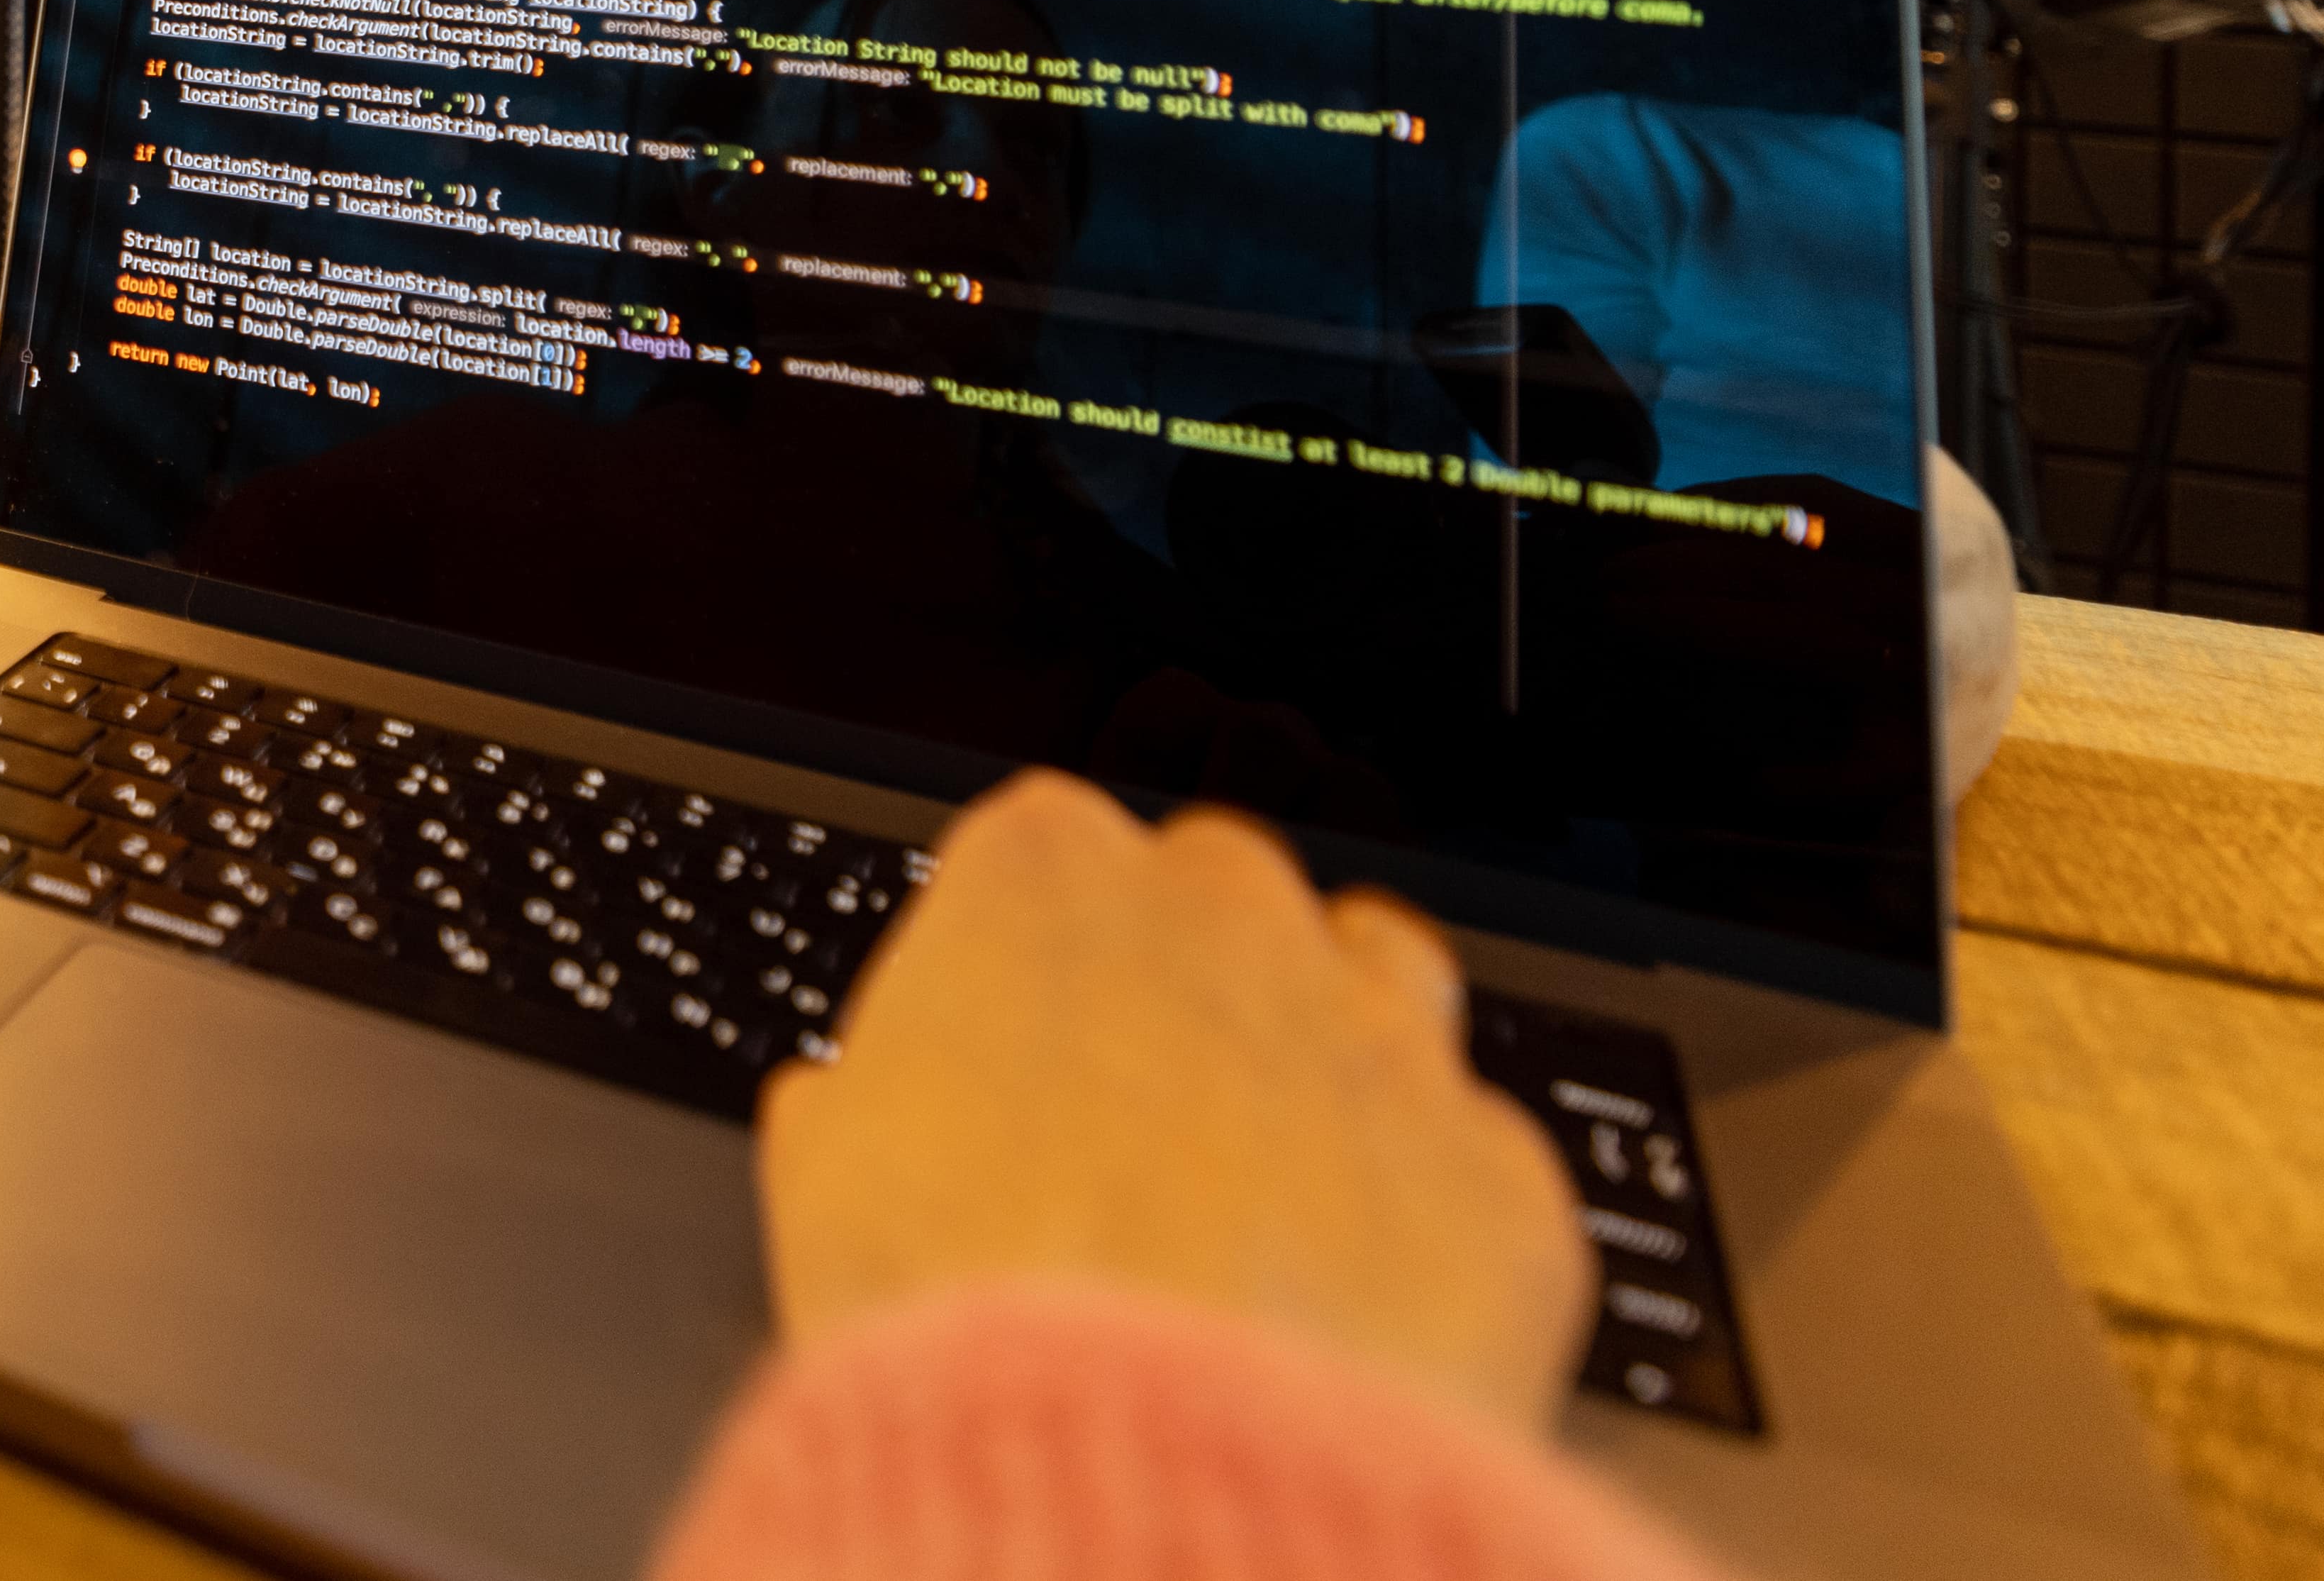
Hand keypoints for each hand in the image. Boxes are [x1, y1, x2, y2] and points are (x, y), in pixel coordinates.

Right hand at [755, 771, 1589, 1436]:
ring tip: (1273, 1175)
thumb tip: (854, 1110)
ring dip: (1334, 1042)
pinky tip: (1354, 1300)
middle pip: (1222, 895)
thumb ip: (861, 1096)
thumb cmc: (965, 1313)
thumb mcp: (829, 1174)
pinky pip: (1469, 1163)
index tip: (1014, 1037)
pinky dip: (1423, 1219)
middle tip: (1138, 1120)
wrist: (1131, 1474)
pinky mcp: (1494, 1171)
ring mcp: (1381, 1036)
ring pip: (1383, 973)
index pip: (1048, 850)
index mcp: (1045, 876)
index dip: (1029, 956)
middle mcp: (1231, 919)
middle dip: (1190, 984)